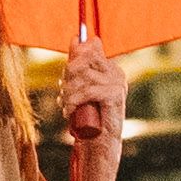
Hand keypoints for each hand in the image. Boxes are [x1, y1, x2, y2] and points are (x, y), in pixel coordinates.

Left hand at [59, 29, 123, 145]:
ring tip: (64, 106)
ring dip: (68, 92)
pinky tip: (69, 111)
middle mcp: (116, 72)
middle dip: (68, 76)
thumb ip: (79, 63)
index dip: (72, 61)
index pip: (89, 50)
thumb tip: (75, 37)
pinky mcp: (115, 95)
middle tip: (62, 94)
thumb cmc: (88, 115)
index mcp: (110, 68)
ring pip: (83, 76)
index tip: (65, 79)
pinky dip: (74, 101)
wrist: (100, 143)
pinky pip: (88, 90)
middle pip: (84, 60)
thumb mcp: (80, 86)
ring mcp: (118, 83)